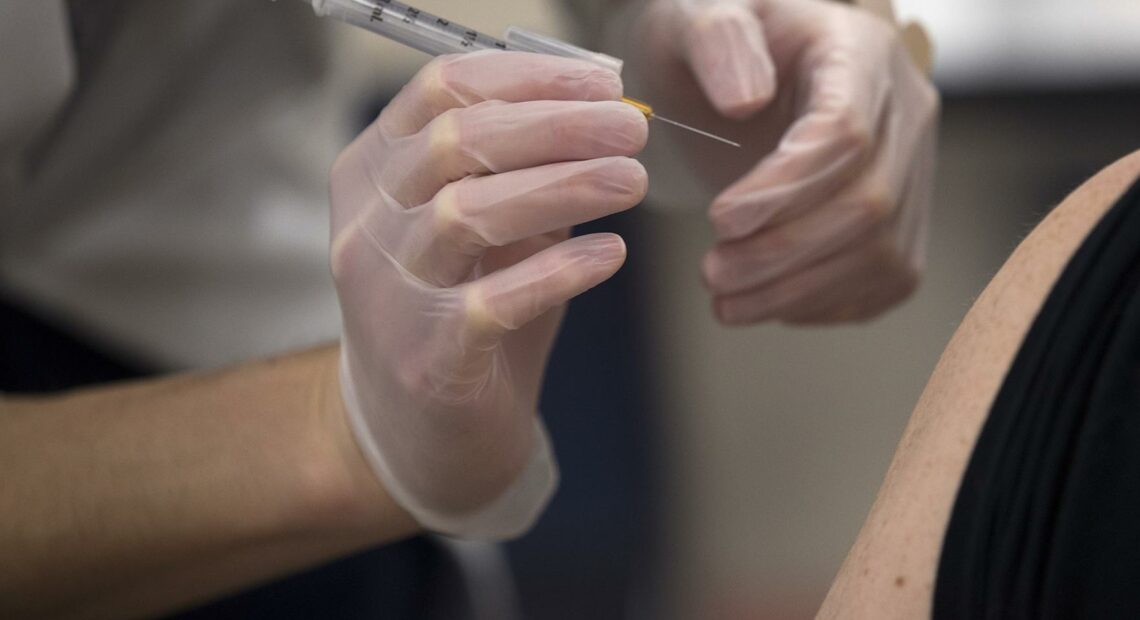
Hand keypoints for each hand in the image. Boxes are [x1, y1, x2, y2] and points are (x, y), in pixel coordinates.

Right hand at [329, 51, 647, 537]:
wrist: (416, 435)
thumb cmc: (456, 313)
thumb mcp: (480, 232)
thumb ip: (522, 176)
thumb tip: (605, 121)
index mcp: (375, 172)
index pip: (440, 91)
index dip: (527, 79)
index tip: (604, 83)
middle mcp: (368, 224)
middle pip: (456, 143)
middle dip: (556, 126)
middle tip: (632, 128)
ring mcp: (389, 292)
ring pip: (468, 214)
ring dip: (562, 188)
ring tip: (632, 179)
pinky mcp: (426, 358)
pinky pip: (493, 302)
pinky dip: (557, 273)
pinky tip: (609, 254)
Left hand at [631, 0, 938, 324]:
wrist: (733, 80)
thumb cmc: (711, 47)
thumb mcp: (696, 16)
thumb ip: (717, 40)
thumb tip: (746, 99)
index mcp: (861, 52)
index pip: (847, 132)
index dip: (784, 189)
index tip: (719, 219)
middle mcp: (906, 111)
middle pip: (869, 203)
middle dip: (784, 252)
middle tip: (711, 272)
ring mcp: (914, 170)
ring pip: (880, 253)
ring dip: (797, 290)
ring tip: (723, 299)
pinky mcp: (904, 223)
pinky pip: (881, 280)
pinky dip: (821, 303)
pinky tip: (764, 302)